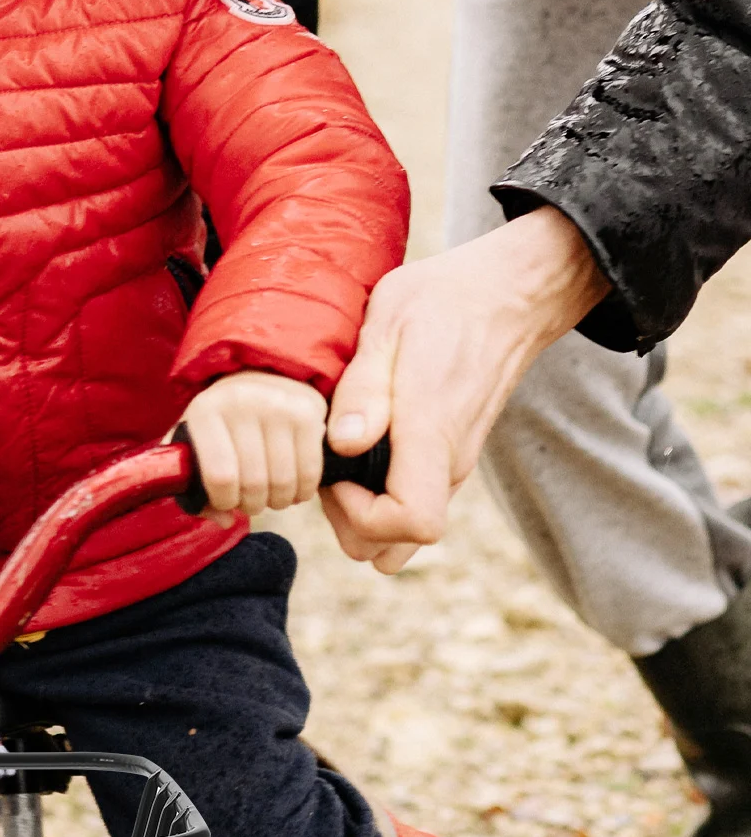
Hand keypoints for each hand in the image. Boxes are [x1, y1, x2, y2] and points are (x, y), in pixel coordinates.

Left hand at [181, 370, 327, 525]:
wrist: (258, 378)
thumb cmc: (221, 423)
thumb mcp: (194, 445)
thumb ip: (191, 487)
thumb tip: (223, 520)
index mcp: (205, 411)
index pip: (219, 476)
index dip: (225, 501)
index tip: (227, 502)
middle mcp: (241, 402)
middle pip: (253, 482)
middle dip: (252, 504)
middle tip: (251, 502)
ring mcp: (278, 405)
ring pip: (282, 481)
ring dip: (278, 501)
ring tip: (271, 497)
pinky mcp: (308, 412)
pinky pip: (310, 472)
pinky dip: (302, 491)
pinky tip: (294, 489)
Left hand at [321, 206, 610, 572]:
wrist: (509, 293)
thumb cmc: (445, 300)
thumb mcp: (389, 322)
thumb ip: (364, 387)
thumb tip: (346, 444)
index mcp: (433, 432)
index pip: (413, 522)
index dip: (362, 516)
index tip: (336, 475)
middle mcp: (451, 460)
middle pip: (400, 543)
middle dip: (351, 523)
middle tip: (328, 470)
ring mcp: (455, 463)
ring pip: (407, 532)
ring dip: (365, 516)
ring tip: (342, 464)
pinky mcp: (453, 457)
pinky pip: (417, 503)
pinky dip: (383, 499)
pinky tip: (361, 455)